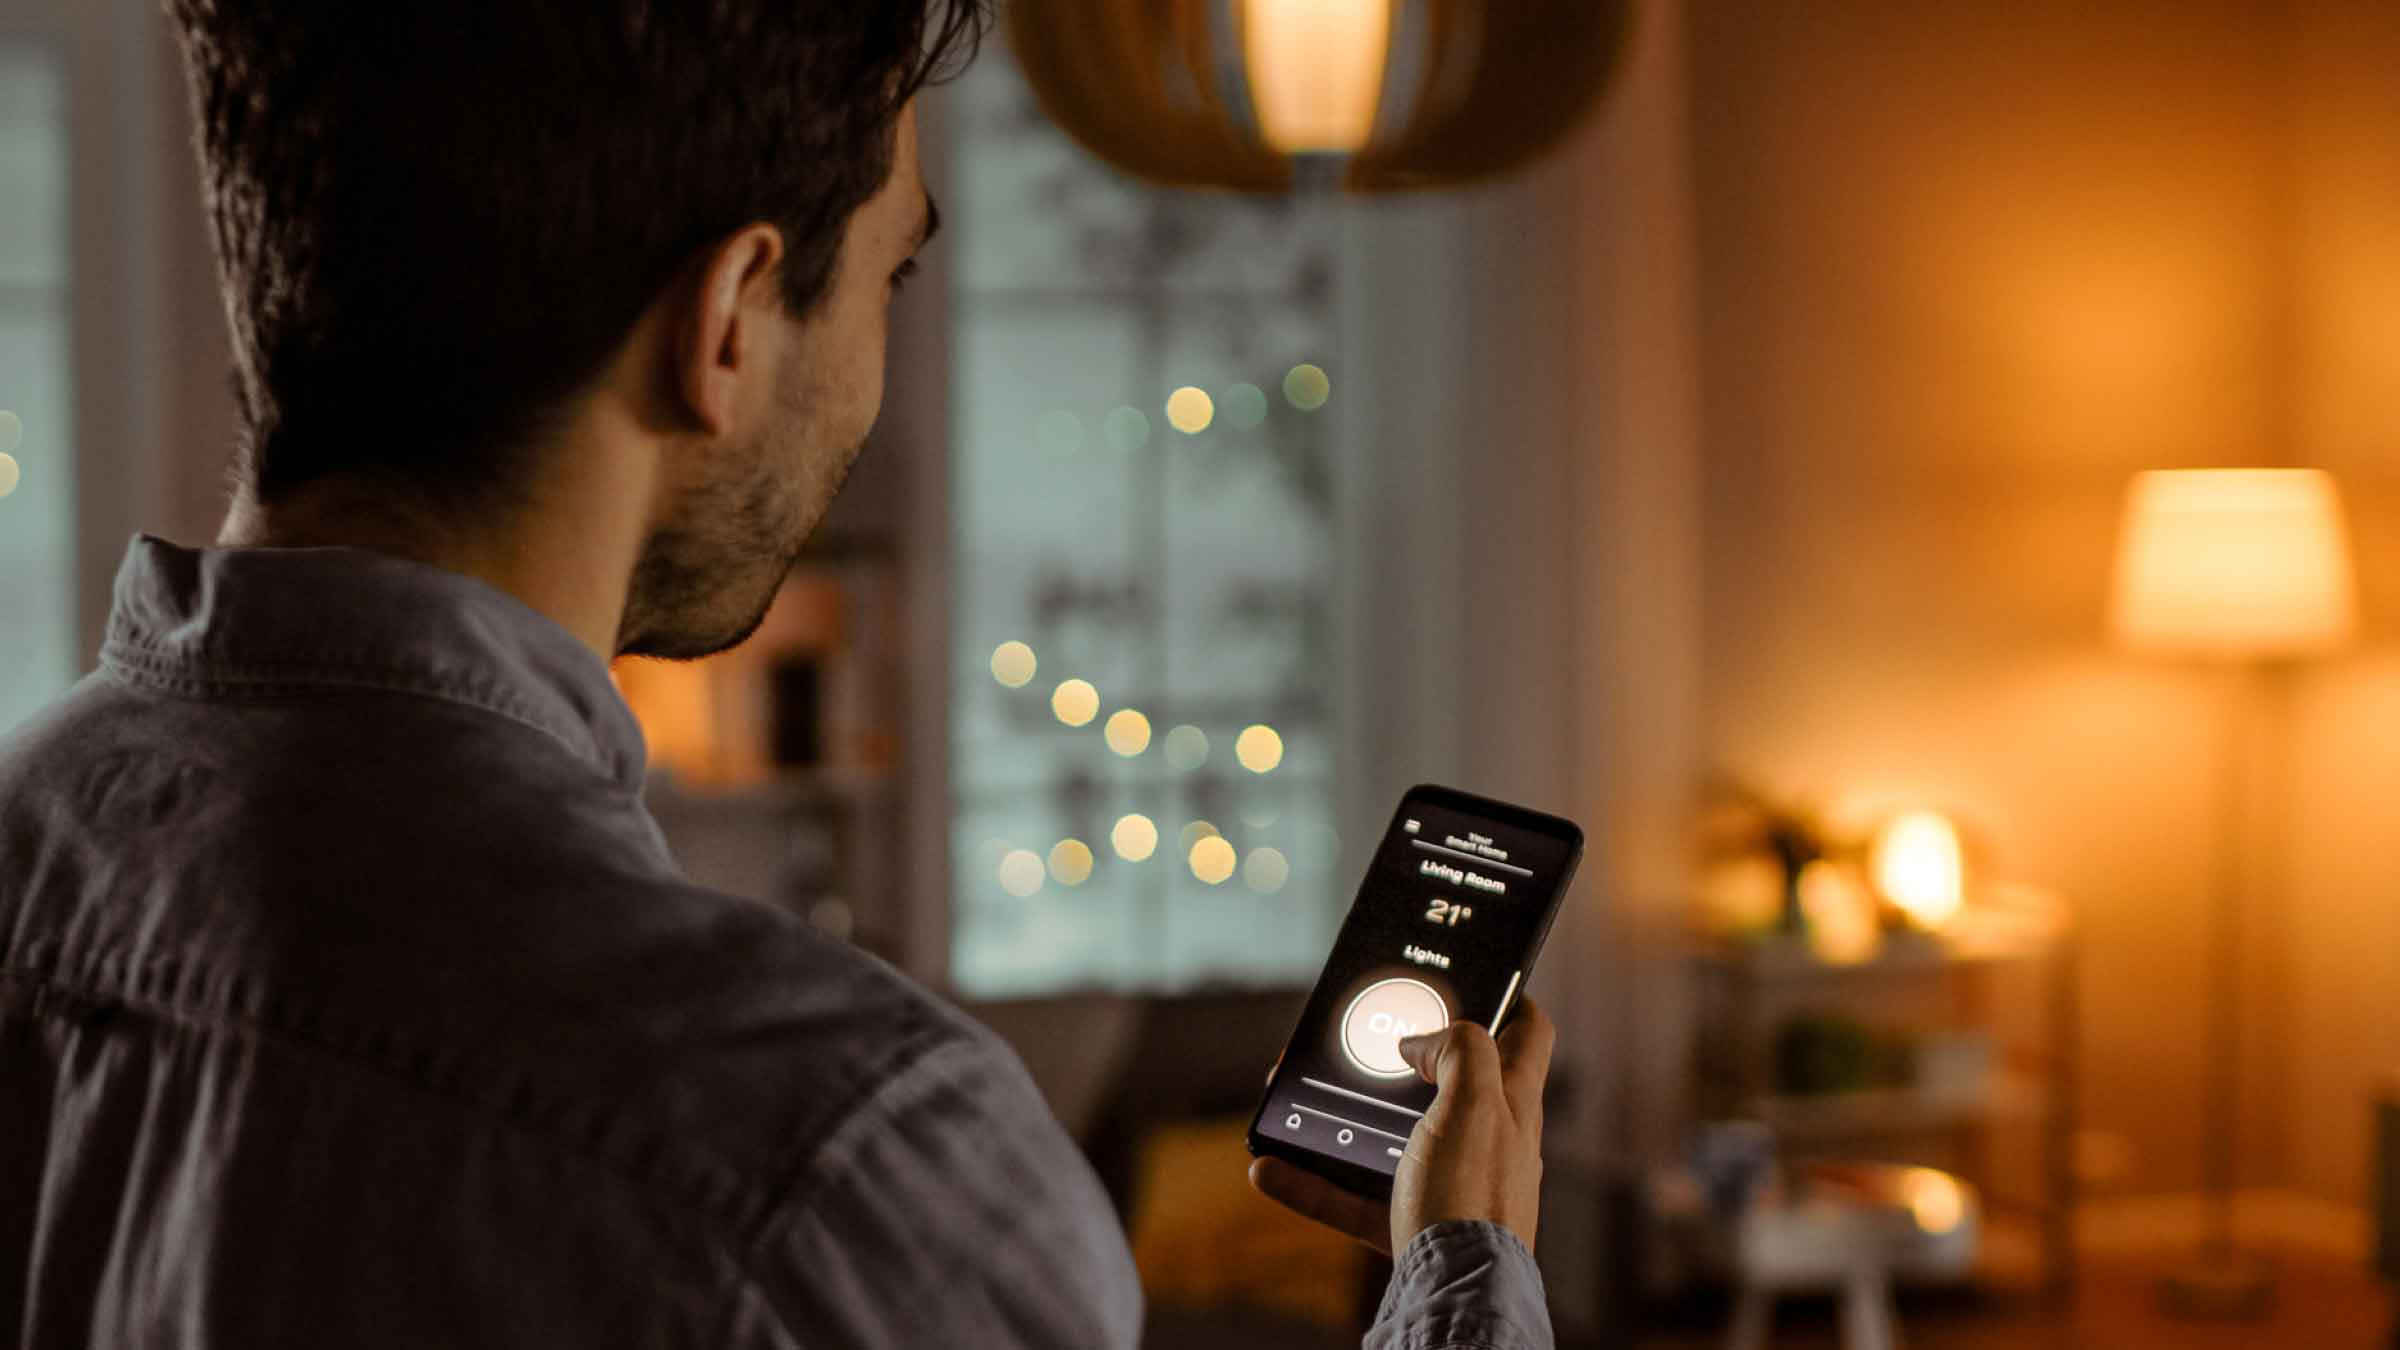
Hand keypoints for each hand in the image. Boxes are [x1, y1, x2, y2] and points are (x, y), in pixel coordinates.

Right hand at [1248, 996, 1554, 1256]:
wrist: (1457, 1296)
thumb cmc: (1475, 1199)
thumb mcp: (1476, 1102)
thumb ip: (1459, 1050)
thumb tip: (1426, 1041)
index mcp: (1512, 1104)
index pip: (1528, 1033)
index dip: (1507, 996)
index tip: (1470, 976)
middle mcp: (1487, 1142)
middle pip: (1445, 1082)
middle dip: (1398, 1060)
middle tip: (1357, 1041)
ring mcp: (1449, 1185)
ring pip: (1387, 1139)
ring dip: (1339, 1120)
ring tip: (1298, 1102)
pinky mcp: (1410, 1226)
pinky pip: (1352, 1196)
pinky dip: (1311, 1182)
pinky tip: (1272, 1168)